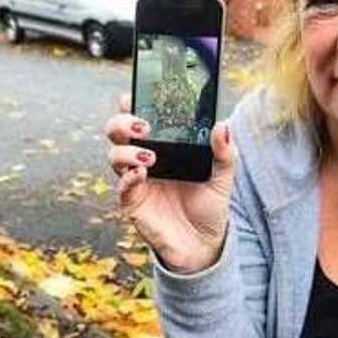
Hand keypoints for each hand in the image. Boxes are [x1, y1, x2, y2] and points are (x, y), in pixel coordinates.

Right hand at [104, 93, 235, 272]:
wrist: (203, 244)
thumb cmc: (208, 206)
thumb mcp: (222, 176)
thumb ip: (224, 151)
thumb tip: (222, 125)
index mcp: (162, 146)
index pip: (139, 116)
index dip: (130, 103)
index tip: (134, 94)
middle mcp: (144, 158)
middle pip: (116, 131)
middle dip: (121, 122)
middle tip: (143, 127)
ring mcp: (135, 180)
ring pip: (113, 156)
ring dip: (127, 151)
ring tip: (150, 158)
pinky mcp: (132, 202)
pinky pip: (121, 186)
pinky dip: (128, 178)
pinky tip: (142, 175)